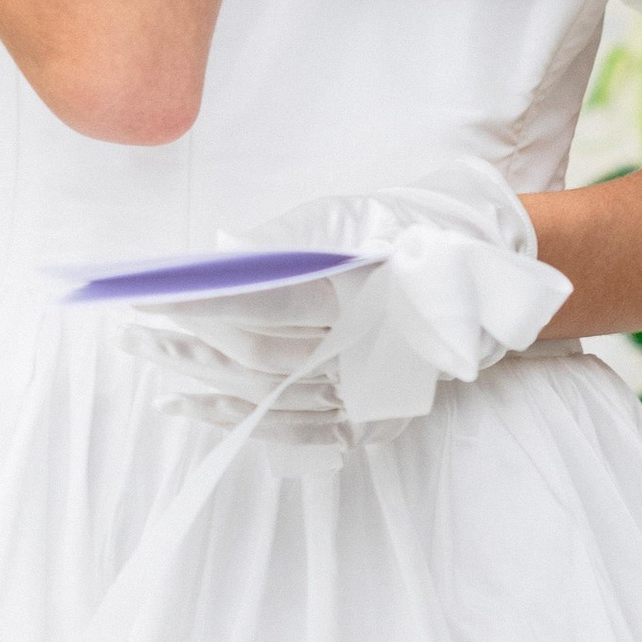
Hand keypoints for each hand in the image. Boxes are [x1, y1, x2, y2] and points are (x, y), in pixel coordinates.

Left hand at [141, 164, 569, 430]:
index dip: (202, 301)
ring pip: (272, 394)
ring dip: (202, 384)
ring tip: (148, 367)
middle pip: (258, 353)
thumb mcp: (371, 214)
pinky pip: (300, 427)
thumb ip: (300, 239)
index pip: (266, 301)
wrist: (513, 278)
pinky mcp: (376, 412)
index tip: (145, 294)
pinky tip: (200, 409)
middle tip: (127, 332)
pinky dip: (245, 422)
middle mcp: (367, 345)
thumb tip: (228, 252)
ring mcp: (372, 387)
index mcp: (367, 288)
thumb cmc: (437, 229)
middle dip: (187, 343)